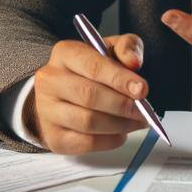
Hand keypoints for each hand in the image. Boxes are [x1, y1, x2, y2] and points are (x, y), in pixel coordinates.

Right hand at [26, 33, 150, 154]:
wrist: (63, 94)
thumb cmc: (92, 70)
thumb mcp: (111, 49)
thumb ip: (127, 48)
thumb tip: (134, 62)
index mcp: (65, 54)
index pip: (93, 66)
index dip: (120, 79)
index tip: (142, 89)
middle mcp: (50, 81)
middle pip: (89, 96)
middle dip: (122, 105)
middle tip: (143, 111)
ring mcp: (47, 110)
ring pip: (88, 122)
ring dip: (120, 125)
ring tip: (137, 122)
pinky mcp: (53, 136)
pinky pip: (86, 143)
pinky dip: (110, 140)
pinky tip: (120, 133)